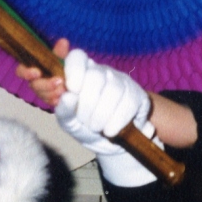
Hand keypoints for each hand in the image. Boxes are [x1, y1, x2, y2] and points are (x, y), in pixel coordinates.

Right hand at [16, 38, 70, 104]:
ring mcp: (43, 92)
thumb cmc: (67, 64)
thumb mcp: (66, 56)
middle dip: (45, 85)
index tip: (37, 72)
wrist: (79, 77)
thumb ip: (62, 52)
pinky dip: (56, 101)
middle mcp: (36, 80)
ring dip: (52, 93)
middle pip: (33, 85)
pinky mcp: (51, 100)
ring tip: (64, 89)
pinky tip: (62, 98)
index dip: (26, 73)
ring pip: (42, 95)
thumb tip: (63, 42)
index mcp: (35, 67)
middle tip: (59, 81)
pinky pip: (50, 103)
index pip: (21, 71)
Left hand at [53, 49, 155, 186]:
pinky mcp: (137, 94)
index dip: (75, 70)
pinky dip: (116, 121)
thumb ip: (64, 110)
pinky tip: (110, 130)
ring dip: (101, 116)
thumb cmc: (86, 128)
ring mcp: (121, 81)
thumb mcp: (70, 122)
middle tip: (85, 121)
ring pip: (112, 90)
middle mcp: (101, 72)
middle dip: (87, 105)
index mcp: (80, 74)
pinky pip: (128, 103)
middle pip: (95, 76)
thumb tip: (67, 96)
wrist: (111, 144)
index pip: (77, 57)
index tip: (73, 89)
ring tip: (96, 128)